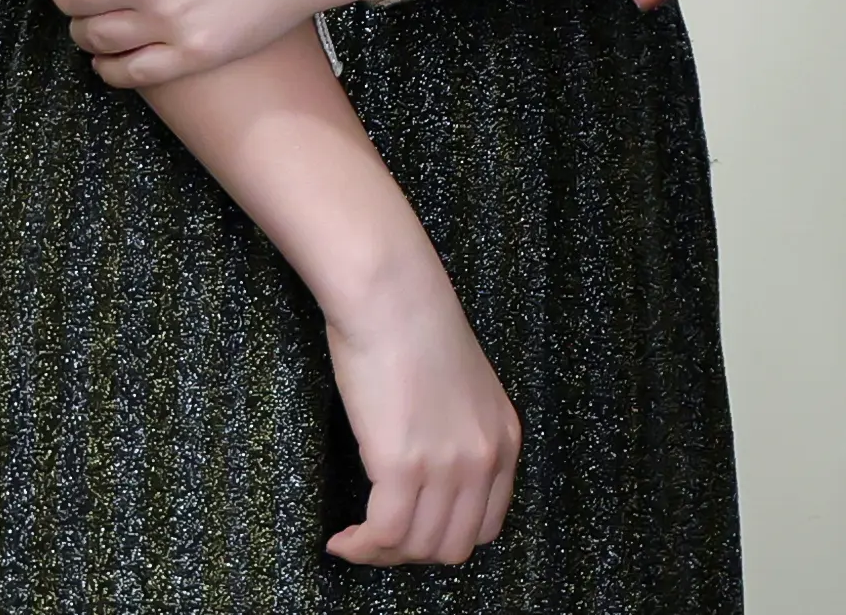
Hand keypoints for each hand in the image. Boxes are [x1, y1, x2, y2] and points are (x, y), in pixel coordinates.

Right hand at [322, 255, 522, 566]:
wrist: (391, 291)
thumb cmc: (412, 323)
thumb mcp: (462, 387)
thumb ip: (459, 433)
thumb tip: (430, 475)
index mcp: (504, 439)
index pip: (486, 525)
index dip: (443, 538)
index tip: (411, 531)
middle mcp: (484, 458)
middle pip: (453, 545)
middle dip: (413, 552)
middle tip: (378, 537)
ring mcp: (447, 465)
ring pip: (418, 548)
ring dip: (383, 553)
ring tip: (356, 538)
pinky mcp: (402, 464)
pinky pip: (384, 534)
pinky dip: (360, 546)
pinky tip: (341, 539)